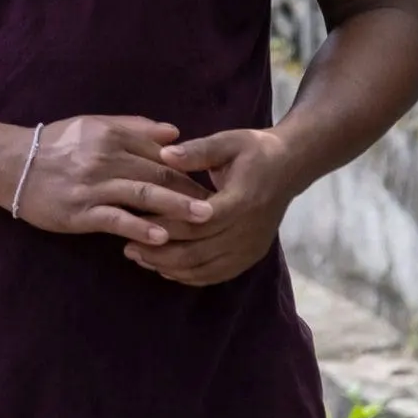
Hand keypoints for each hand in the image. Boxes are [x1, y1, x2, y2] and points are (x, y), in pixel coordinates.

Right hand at [8, 114, 212, 247]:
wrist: (11, 165)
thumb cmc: (54, 145)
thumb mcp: (91, 125)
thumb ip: (133, 127)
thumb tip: (174, 132)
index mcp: (110, 135)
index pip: (159, 152)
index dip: (190, 168)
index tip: (216, 182)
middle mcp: (105, 158)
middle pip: (158, 174)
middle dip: (192, 190)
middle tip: (225, 204)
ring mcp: (93, 186)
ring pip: (143, 195)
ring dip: (176, 207)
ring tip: (205, 218)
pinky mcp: (80, 211)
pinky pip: (116, 219)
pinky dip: (140, 228)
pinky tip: (161, 237)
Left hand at [124, 127, 298, 286]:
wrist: (290, 167)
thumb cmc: (254, 151)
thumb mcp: (228, 142)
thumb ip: (197, 150)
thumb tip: (165, 154)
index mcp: (242, 201)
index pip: (199, 222)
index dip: (166, 225)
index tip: (135, 222)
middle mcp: (248, 231)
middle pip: (199, 252)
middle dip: (161, 253)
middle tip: (127, 248)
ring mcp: (251, 247)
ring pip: (206, 268)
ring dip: (171, 267)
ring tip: (140, 258)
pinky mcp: (251, 256)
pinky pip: (218, 274)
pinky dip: (190, 275)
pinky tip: (166, 269)